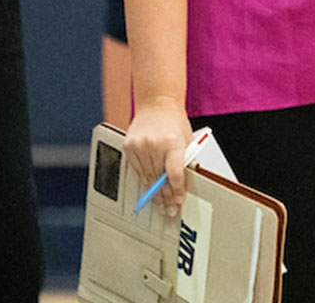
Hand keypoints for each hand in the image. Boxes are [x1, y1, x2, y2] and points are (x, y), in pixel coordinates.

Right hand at [123, 96, 192, 216]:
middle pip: (159, 179)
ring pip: (146, 177)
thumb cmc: (174, 121)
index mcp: (172, 143)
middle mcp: (154, 145)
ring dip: (152, 193)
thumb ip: (184, 161)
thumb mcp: (186, 140)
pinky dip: (142, 179)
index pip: (174, 174)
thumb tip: (181, 185)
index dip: (176, 191)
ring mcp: (139, 145)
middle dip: (165, 198)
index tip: (178, 202)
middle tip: (169, 212)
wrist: (156, 103)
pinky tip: (148, 189)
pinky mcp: (129, 146)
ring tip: (159, 206)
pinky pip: (136, 170)